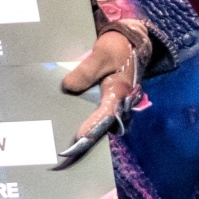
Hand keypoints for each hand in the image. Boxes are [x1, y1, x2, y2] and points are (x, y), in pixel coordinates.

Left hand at [55, 29, 144, 166]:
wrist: (130, 43)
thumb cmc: (116, 48)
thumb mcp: (101, 54)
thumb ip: (86, 71)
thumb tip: (68, 87)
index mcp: (119, 92)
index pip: (106, 115)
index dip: (93, 127)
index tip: (79, 138)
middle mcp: (119, 103)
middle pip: (104, 128)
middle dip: (88, 142)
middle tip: (67, 155)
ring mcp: (116, 104)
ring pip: (102, 126)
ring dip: (88, 138)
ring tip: (67, 151)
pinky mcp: (110, 103)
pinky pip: (99, 118)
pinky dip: (88, 127)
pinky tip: (71, 133)